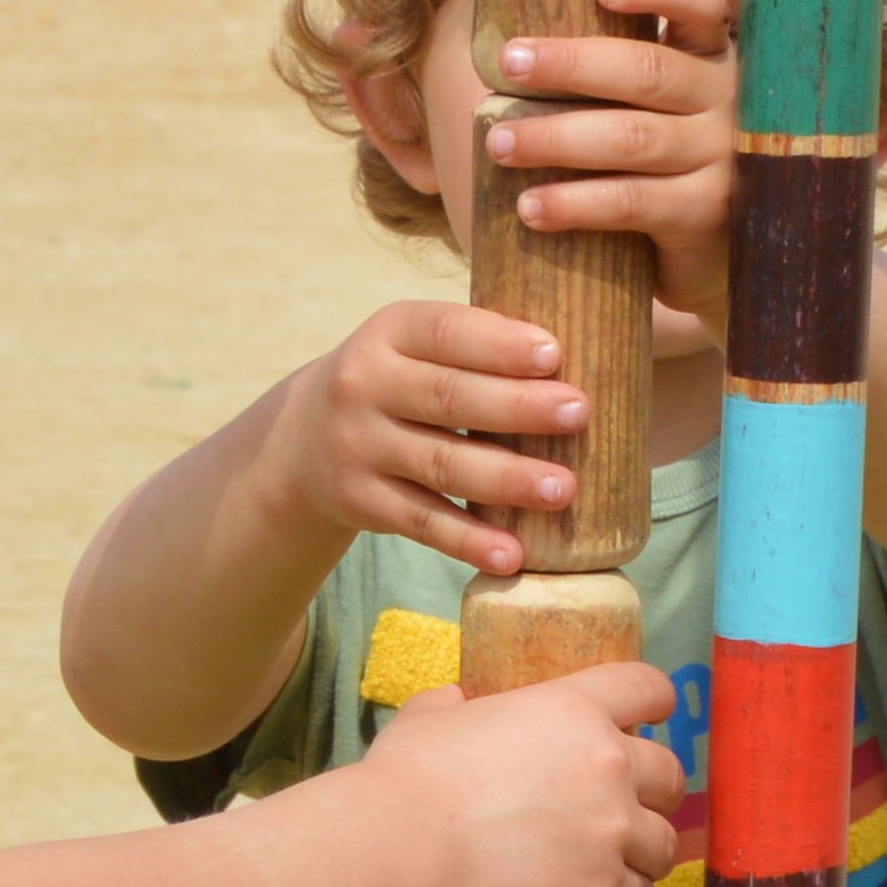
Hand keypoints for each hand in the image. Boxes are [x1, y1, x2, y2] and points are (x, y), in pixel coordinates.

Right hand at [277, 300, 603, 572]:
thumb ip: (476, 342)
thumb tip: (585, 347)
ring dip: (505, 480)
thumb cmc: (398, 381)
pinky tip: (513, 555)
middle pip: (448, 397)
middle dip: (518, 406)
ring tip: (563, 488)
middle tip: (581, 413)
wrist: (301, 438)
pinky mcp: (361, 501)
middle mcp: (365, 385)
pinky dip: (468, 541)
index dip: (500, 344)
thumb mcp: (414, 344)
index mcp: (391, 331)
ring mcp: (359, 446)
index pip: (446, 331)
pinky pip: (422, 523)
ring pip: (440, 465)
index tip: (556, 354)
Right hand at [356, 660, 682, 886]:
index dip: (655, 704)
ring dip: (644, 852)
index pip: (648, 689)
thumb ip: (456, 704)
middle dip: (654, 791)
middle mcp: (609, 763)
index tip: (651, 718)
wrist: (402, 850)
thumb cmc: (408, 776)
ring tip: (615, 864)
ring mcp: (612, 830)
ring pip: (664, 843)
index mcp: (573, 708)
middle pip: (670, 774)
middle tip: (624, 806)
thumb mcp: (430, 716)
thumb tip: (455, 701)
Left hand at [482, 0, 735, 344]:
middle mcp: (729, 101)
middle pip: (648, 70)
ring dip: (555, 137)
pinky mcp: (706, 215)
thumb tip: (516, 49)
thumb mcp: (664, 111)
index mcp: (714, 60)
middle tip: (509, 63)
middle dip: (570, 63)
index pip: (701, 4)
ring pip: (631, 137)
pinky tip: (529, 207)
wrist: (721, 264)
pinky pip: (632, 202)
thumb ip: (621, 75)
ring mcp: (723, 160)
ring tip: (497, 142)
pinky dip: (574, 203)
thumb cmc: (670, 170)